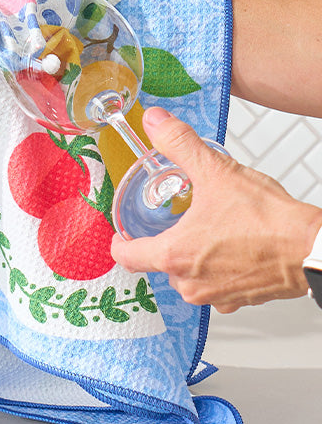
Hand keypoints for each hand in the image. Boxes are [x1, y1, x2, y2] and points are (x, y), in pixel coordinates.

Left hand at [109, 107, 321, 312]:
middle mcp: (190, 283)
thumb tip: (156, 122)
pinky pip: (217, 286)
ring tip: (212, 231)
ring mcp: (215, 296)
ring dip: (195, 256)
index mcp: (174, 255)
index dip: (120, 243)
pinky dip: (219, 269)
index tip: (121, 235)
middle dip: (169, 241)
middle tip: (183, 220)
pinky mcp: (240, 300)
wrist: (313, 249)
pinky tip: (232, 249)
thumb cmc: (269, 221)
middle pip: (160, 263)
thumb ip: (180, 144)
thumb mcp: (216, 172)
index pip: (127, 257)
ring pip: (189, 275)